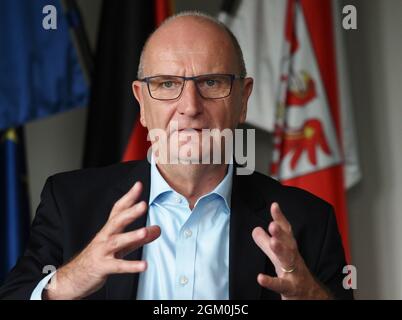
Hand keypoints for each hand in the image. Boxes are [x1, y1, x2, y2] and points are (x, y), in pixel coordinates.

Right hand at [44, 181, 160, 299]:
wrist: (72, 278)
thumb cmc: (98, 258)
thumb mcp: (120, 247)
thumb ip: (139, 238)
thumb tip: (157, 229)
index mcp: (109, 230)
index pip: (118, 210)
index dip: (128, 197)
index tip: (138, 185)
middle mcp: (104, 238)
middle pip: (116, 221)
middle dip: (130, 212)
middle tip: (143, 204)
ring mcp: (102, 252)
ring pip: (116, 241)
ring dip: (131, 236)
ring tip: (145, 232)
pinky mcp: (102, 267)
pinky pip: (118, 266)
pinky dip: (131, 266)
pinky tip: (144, 265)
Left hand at [252, 202, 331, 299]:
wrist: (311, 298)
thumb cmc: (294, 274)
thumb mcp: (278, 257)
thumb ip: (266, 243)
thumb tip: (255, 229)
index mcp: (290, 250)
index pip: (286, 232)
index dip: (280, 219)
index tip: (274, 206)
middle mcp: (294, 259)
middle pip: (289, 244)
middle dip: (282, 234)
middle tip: (273, 224)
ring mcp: (294, 274)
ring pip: (289, 261)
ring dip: (282, 251)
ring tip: (273, 242)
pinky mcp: (290, 288)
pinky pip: (281, 285)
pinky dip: (271, 281)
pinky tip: (260, 277)